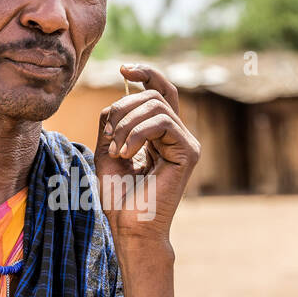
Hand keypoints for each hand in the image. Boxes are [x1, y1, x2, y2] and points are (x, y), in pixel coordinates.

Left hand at [93, 63, 199, 245]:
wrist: (129, 228)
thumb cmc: (118, 197)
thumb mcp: (108, 149)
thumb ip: (113, 121)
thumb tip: (122, 94)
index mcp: (160, 135)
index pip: (160, 91)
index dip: (145, 73)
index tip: (123, 68)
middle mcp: (177, 136)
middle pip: (154, 94)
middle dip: (124, 108)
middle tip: (110, 137)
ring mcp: (186, 143)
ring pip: (157, 106)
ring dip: (127, 124)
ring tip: (117, 151)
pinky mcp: (189, 152)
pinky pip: (162, 122)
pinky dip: (137, 133)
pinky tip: (127, 154)